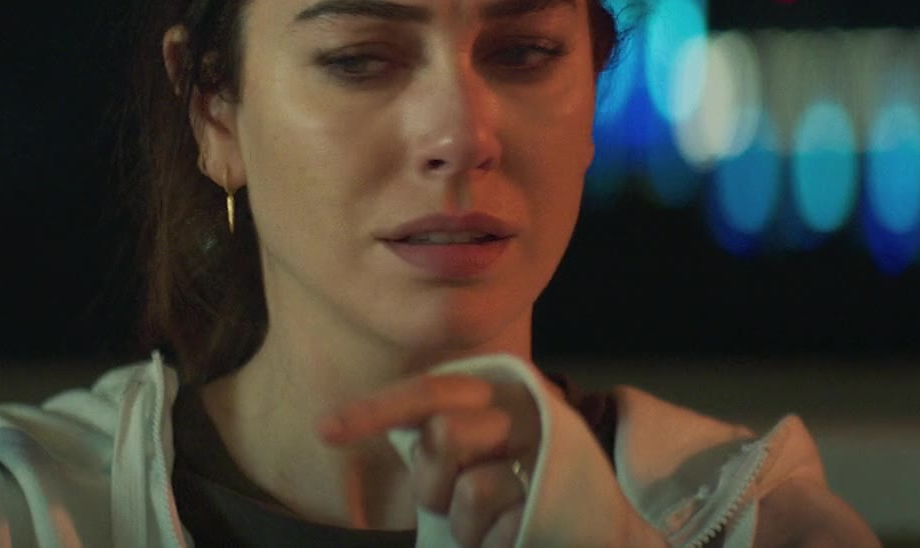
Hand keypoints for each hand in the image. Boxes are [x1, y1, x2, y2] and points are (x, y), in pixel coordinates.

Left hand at [319, 373, 540, 547]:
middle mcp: (526, 409)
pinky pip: (497, 531)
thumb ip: (441, 433)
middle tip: (453, 499)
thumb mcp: (480, 443)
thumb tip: (372, 431)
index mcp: (499, 388)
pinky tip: (512, 535)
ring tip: (490, 523)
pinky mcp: (557, 501)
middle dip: (433, 483)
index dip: (375, 410)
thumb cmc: (517, 479)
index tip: (324, 430)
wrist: (595, 519)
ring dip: (465, 524)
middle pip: (444, 437)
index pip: (430, 391)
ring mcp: (547, 454)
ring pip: (471, 491)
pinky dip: (491, 544)